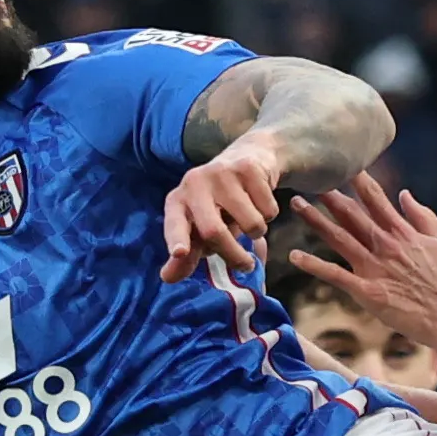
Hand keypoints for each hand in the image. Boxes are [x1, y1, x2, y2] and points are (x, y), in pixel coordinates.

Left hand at [160, 132, 287, 282]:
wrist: (249, 156)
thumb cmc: (219, 202)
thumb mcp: (200, 226)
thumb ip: (187, 254)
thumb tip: (167, 279)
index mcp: (178, 201)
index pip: (175, 223)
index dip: (177, 239)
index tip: (180, 252)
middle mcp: (194, 183)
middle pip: (214, 232)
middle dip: (233, 255)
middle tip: (246, 266)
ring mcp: (221, 173)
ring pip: (251, 224)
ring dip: (257, 232)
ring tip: (249, 219)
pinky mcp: (248, 168)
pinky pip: (268, 210)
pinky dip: (269, 214)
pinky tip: (259, 201)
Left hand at [290, 178, 436, 350]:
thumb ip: (424, 216)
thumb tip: (405, 194)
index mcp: (404, 232)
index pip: (376, 199)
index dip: (358, 181)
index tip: (342, 166)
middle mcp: (386, 245)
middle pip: (352, 214)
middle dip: (329, 196)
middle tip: (307, 180)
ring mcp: (375, 267)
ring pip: (339, 238)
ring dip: (315, 220)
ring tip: (296, 205)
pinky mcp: (368, 292)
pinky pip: (335, 275)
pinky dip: (314, 265)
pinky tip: (294, 256)